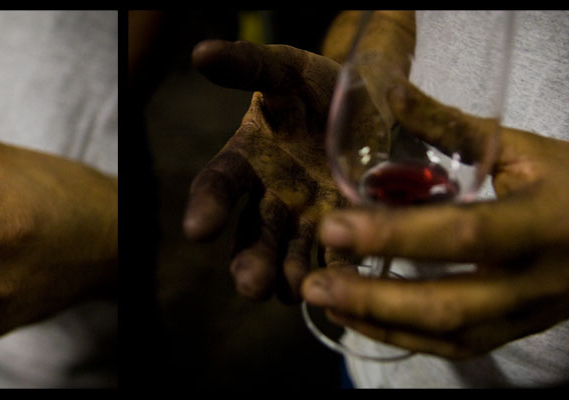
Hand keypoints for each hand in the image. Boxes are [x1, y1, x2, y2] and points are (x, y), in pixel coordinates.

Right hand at [182, 39, 351, 302]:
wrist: (371, 98)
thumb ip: (248, 65)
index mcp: (247, 159)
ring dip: (288, 275)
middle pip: (252, 234)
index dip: (207, 207)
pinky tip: (341, 287)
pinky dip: (339, 274)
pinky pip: (339, 256)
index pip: (218, 187)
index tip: (197, 231)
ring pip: (290, 253)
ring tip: (290, 290)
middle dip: (249, 260)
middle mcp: (271, 196)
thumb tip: (200, 53)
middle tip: (249, 284)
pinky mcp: (346, 227)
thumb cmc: (317, 84)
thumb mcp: (285, 68)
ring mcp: (308, 216)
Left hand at [303, 79, 568, 357]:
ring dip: (378, 323)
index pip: (464, 234)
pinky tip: (359, 318)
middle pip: (447, 305)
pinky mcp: (517, 334)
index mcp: (547, 222)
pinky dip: (400, 337)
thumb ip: (453, 129)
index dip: (395, 235)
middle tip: (316, 280)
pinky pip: (454, 348)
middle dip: (373, 297)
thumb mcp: (526, 147)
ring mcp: (528, 316)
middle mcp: (537, 280)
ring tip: (323, 299)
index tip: (337, 224)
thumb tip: (388, 97)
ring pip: (446, 337)